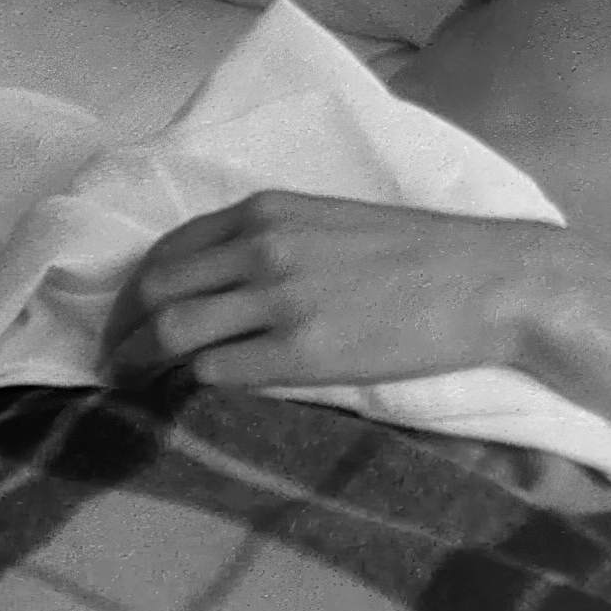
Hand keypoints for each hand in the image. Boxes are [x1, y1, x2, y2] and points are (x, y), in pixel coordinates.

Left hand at [100, 190, 562, 388]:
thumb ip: (278, 238)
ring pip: (171, 332)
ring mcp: (282, 298)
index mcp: (273, 210)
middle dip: (123, 332)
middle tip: (119, 364)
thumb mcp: (338, 222)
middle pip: (155, 291)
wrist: (490, 281)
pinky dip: (188, 388)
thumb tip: (221, 281)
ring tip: (137, 389)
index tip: (131, 320)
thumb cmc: (426, 254)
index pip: (170, 249)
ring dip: (141, 366)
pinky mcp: (303, 351)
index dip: (137, 292)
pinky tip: (190, 401)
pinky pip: (213, 372)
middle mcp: (266, 246)